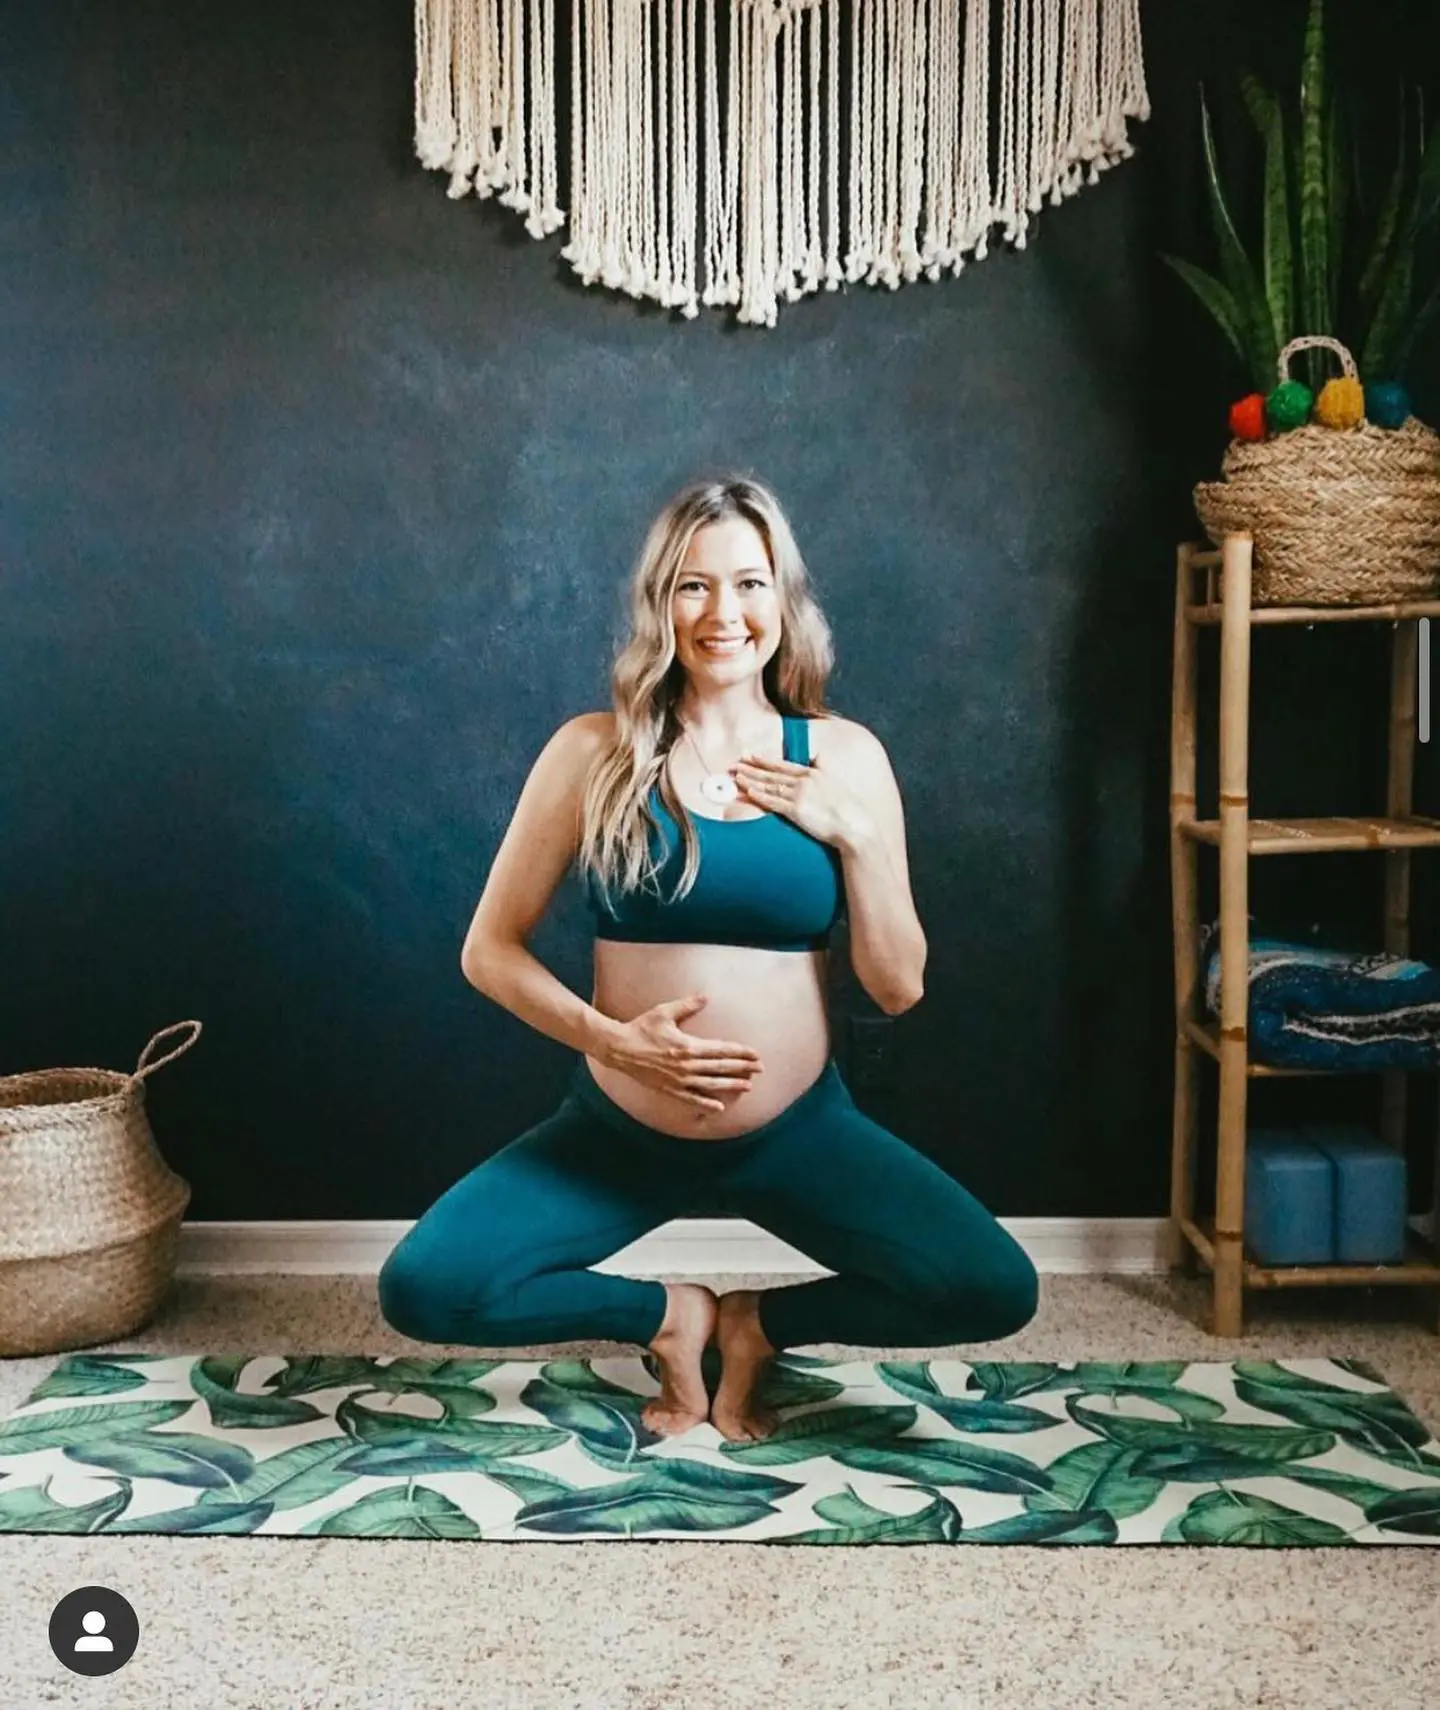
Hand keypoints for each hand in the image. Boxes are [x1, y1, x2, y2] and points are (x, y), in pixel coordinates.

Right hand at [603, 994, 764, 1114]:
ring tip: (748, 1086)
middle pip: (721, 1067)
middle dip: (743, 1068)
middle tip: (761, 1069)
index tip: (755, 1054)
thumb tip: (706, 997)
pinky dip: (706, 1103)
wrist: (619, 1048)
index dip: (741, 1052)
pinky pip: (691, 1098)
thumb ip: (687, 1005)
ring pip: (711, 1084)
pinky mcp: (669, 1089)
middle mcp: (686, 1065)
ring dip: (731, 1085)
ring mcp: (679, 1079)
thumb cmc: (641, 1027)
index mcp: (688, 1045)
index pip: (721, 1050)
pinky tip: (720, 1107)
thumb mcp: (664, 1012)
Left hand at [731, 749, 873, 848]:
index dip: (765, 760)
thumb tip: (817, 762)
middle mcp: (804, 781)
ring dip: (751, 781)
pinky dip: (759, 797)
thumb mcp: (836, 784)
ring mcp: (799, 795)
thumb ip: (822, 774)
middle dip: (751, 768)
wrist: (855, 825)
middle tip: (735, 764)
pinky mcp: (797, 811)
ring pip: (769, 786)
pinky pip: (773, 802)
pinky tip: (748, 792)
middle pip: (772, 773)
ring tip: (736, 777)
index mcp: (813, 773)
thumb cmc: (848, 810)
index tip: (751, 755)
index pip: (783, 765)